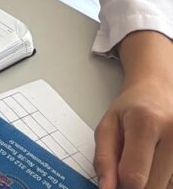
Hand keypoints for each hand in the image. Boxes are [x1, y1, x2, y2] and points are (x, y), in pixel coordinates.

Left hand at [94, 32, 172, 188]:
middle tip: (129, 168)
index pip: (134, 177)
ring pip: (166, 188)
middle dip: (136, 186)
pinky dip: (164, 181)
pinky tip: (158, 164)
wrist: (159, 91)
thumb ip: (104, 159)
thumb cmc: (132, 108)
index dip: (120, 185)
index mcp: (146, 123)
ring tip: (145, 161)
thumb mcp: (108, 125)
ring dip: (152, 183)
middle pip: (152, 188)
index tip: (115, 180)